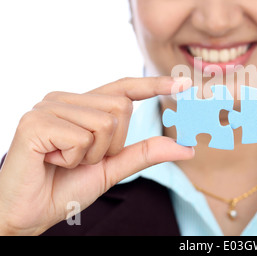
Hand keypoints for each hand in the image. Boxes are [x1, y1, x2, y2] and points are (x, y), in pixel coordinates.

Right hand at [0, 76, 193, 235]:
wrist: (27, 213)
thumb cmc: (65, 187)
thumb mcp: (113, 168)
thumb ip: (146, 153)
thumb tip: (187, 148)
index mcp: (82, 105)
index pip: (124, 88)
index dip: (153, 85)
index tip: (184, 84)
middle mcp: (65, 99)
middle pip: (120, 108)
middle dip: (111, 145)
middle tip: (81, 159)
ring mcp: (48, 106)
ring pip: (105, 123)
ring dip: (92, 154)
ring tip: (65, 161)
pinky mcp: (35, 122)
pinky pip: (82, 138)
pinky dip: (74, 158)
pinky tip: (52, 161)